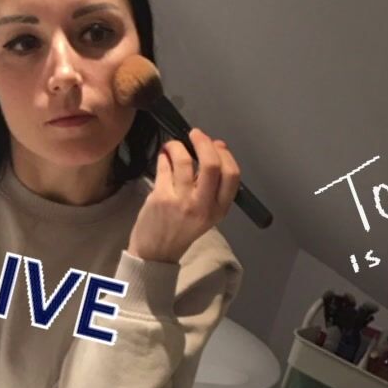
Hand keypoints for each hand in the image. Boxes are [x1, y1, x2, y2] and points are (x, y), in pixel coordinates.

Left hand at [127, 129, 240, 262]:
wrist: (156, 253)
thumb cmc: (182, 229)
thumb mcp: (207, 212)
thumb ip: (212, 184)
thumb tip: (216, 147)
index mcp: (219, 209)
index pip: (232, 175)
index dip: (225, 154)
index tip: (216, 145)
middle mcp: (203, 206)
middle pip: (211, 165)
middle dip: (204, 143)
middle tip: (196, 135)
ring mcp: (181, 202)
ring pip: (184, 161)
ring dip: (178, 146)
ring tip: (174, 145)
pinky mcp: (160, 198)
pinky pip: (164, 167)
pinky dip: (164, 156)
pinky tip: (163, 156)